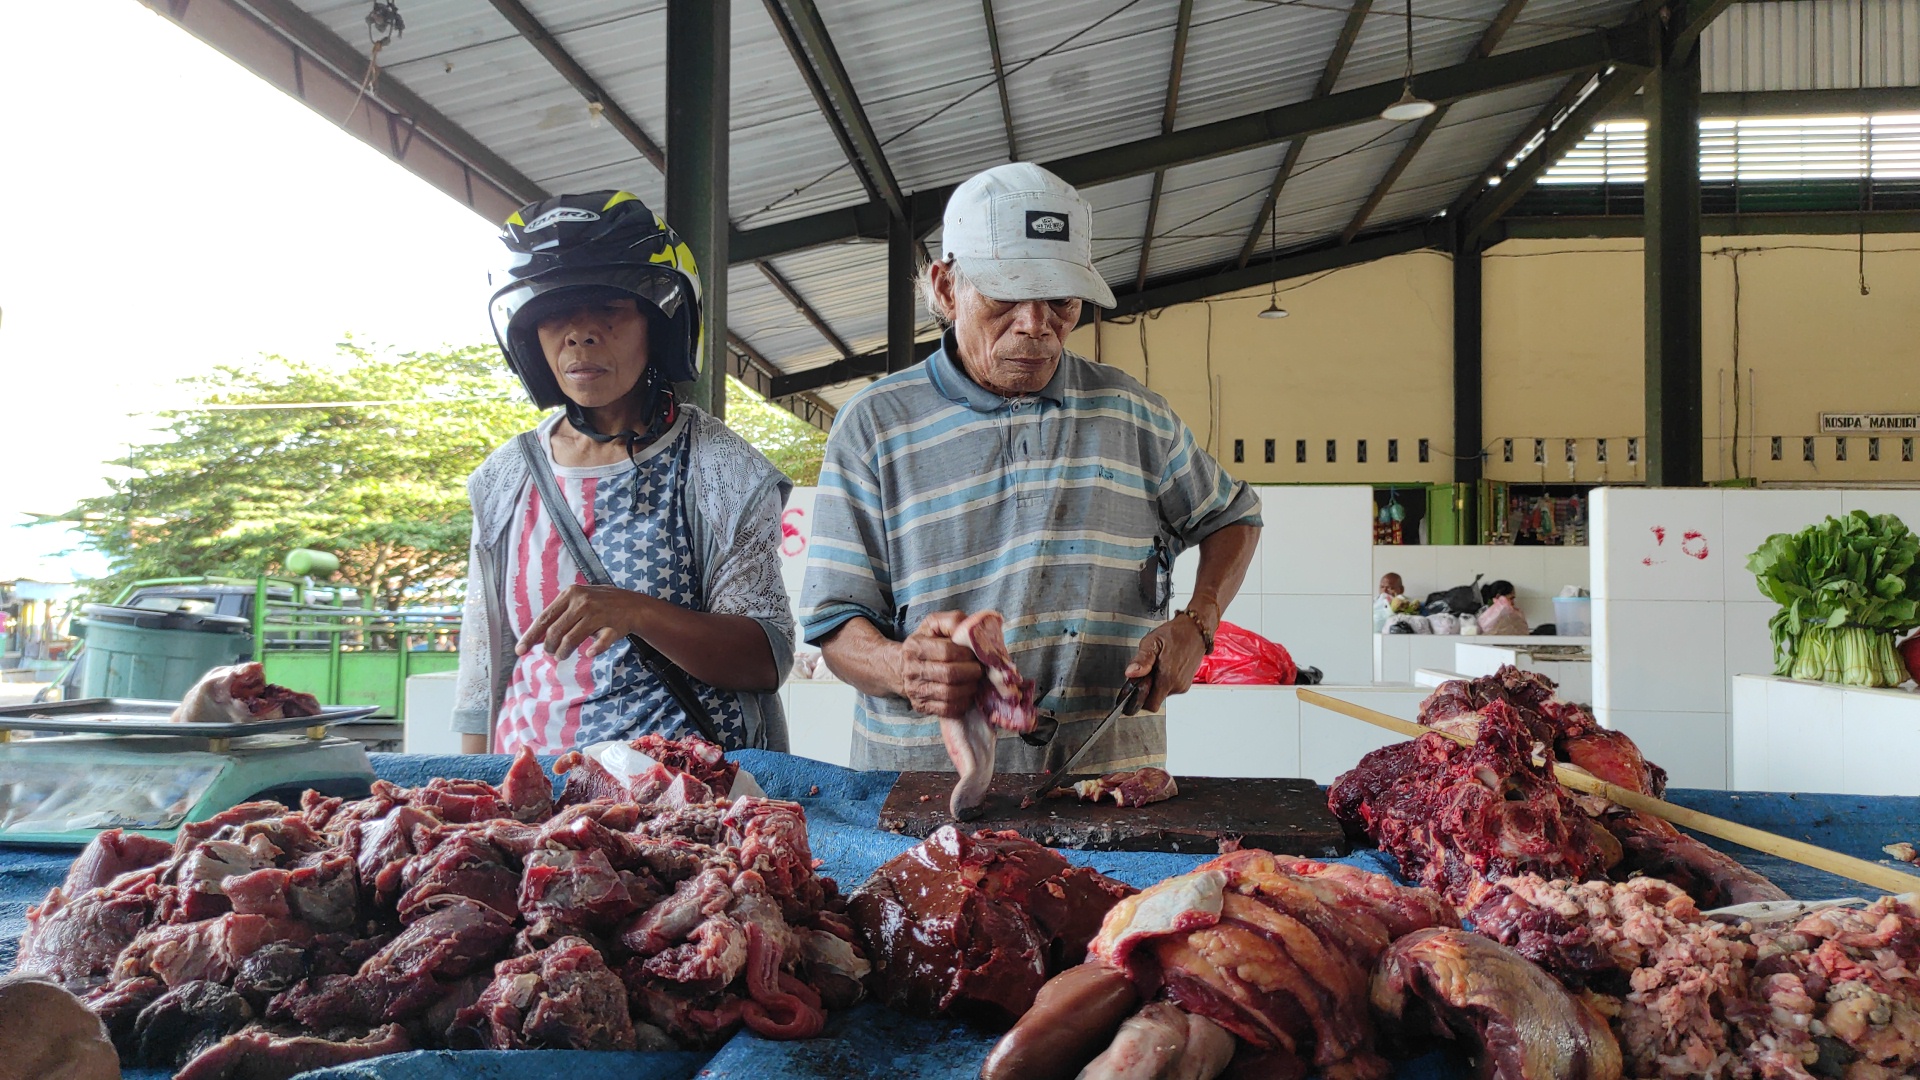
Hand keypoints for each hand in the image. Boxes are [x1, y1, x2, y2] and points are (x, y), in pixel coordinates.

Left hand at [517, 584, 648, 660]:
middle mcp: (582, 602)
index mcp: (570, 594)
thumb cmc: (599, 605)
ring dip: (563, 652)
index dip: (530, 636)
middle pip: (555, 631)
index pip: (544, 618)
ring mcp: (599, 614)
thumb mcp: (578, 601)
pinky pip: (600, 642)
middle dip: (549, 647)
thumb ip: (559, 616)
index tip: (520, 651)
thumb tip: (535, 637)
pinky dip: (595, 650)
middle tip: (552, 653)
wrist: (633, 604)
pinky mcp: (613, 626)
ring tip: (562, 656)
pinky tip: (590, 653)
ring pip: (571, 639)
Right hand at [895, 610, 985, 719]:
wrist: (903, 667)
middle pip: (949, 674)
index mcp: (915, 646)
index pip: (947, 651)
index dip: (966, 653)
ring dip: (969, 688)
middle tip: (979, 669)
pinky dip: (962, 703)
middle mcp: (911, 670)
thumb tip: (970, 630)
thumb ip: (953, 621)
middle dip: (971, 672)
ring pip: (949, 694)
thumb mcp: (936, 625)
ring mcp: (914, 691)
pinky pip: (947, 710)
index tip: (973, 653)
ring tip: (974, 681)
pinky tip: (965, 694)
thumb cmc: (927, 643)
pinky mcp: (921, 706)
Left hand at [1123, 613, 1209, 712]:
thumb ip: (1141, 660)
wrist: (1196, 629)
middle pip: (1155, 699)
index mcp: (1168, 678)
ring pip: (1163, 693)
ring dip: (1156, 684)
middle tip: (1146, 671)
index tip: (1135, 688)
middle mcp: (1177, 686)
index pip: (1150, 705)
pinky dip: (1165, 680)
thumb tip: (1131, 673)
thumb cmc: (1175, 634)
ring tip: (1158, 665)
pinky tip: (1165, 666)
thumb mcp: (1152, 642)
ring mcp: (1183, 685)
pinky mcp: (1186, 682)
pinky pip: (1171, 687)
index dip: (1139, 699)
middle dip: (1147, 689)